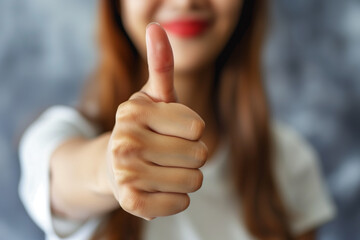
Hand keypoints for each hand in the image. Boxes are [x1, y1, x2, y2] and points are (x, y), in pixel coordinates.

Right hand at [107, 23, 207, 220]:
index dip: (192, 131)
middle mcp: (125, 141)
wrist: (112, 165)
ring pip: (194, 181)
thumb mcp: (153, 97)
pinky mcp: (131, 202)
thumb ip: (161, 65)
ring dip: (186, 177)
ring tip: (164, 169)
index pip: (198, 127)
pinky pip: (180, 203)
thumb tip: (158, 26)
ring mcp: (126, 174)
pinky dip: (177, 198)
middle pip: (200, 155)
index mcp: (135, 111)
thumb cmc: (143, 128)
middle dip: (192, 155)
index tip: (173, 130)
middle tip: (168, 153)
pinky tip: (159, 188)